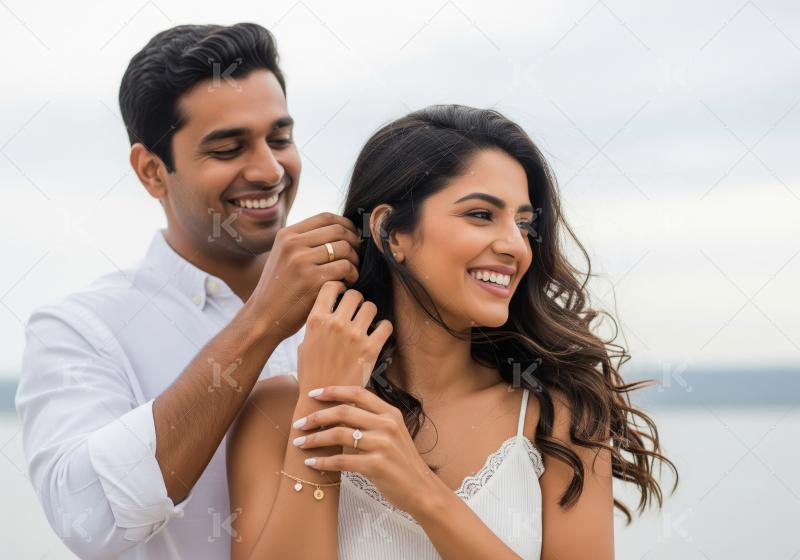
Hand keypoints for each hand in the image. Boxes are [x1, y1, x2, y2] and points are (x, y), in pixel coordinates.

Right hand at [249, 213, 361, 338]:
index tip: (353, 235)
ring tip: (350, 273)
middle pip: (339, 231)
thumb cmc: (280, 288)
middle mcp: (293, 245)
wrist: (263, 317)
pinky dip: (352, 277)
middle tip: (357, 257)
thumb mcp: (284, 256)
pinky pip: (345, 269)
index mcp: (287, 235)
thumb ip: (306, 241)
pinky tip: (346, 285)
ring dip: (355, 262)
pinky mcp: (313, 281)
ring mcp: (302, 262)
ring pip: (346, 250)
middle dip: (355, 243)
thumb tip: (342, 231)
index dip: (346, 224)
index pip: (325, 217)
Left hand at [291, 385, 438, 517]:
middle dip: (316, 416)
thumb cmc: (403, 461)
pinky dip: (323, 461)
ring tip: (300, 443)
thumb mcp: (394, 433)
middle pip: (343, 412)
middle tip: (299, 423)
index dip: (333, 391)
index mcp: (391, 413)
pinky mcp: (377, 466)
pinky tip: (312, 462)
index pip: (358, 393)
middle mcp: (387, 425)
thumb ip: (372, 420)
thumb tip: (338, 412)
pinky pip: (342, 461)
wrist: (422, 489)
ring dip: (315, 439)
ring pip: (339, 435)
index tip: (313, 394)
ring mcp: (382, 445)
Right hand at [296, 282, 392, 392]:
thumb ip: (316, 325)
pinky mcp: (371, 349)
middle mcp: (335, 324)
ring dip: (370, 313)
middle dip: (356, 301)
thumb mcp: (303, 344)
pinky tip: (378, 334)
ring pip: (371, 306)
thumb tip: (326, 311)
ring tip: (367, 323)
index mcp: (316, 320)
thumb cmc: (311, 374)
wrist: (322, 401)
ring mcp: (354, 335)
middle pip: (354, 295)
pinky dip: (384, 328)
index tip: (342, 295)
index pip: (330, 286)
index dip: (339, 288)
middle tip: (357, 311)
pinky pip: (386, 326)